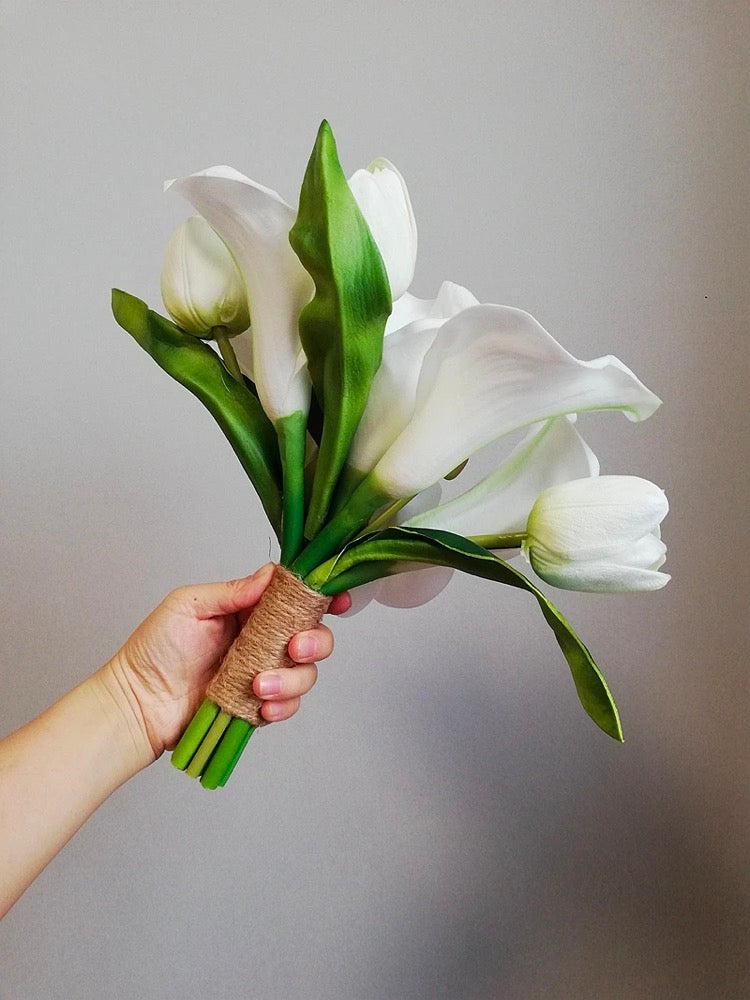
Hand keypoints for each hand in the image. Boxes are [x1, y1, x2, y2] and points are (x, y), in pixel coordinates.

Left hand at [102, 563, 349, 760]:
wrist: (137, 703)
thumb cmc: (154, 649)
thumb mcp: (188, 605)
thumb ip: (232, 591)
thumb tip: (270, 575)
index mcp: (248, 610)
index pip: (293, 598)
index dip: (320, 597)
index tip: (336, 600)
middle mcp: (262, 640)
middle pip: (312, 635)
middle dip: (313, 641)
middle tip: (294, 648)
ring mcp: (263, 673)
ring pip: (305, 673)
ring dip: (291, 679)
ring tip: (257, 687)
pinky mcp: (258, 705)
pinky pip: (288, 705)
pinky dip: (282, 706)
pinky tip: (260, 706)